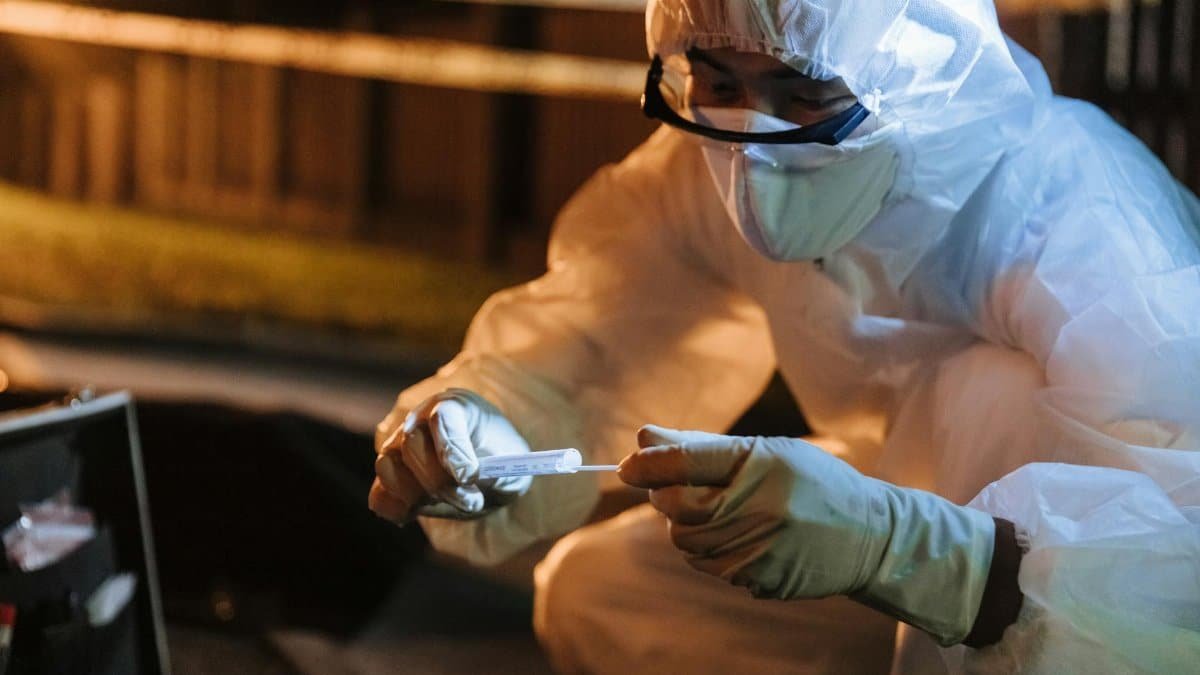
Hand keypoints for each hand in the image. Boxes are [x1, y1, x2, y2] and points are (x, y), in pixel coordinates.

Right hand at [370, 389, 531, 523]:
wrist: (489, 475)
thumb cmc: (501, 463)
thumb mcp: (512, 465)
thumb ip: (493, 471)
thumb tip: (469, 479)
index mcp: (455, 406)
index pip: (442, 416)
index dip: (452, 448)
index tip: (469, 476)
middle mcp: (420, 420)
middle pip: (412, 444)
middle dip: (440, 481)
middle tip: (472, 500)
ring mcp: (398, 446)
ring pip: (387, 465)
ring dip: (416, 495)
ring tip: (447, 504)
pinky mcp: (390, 477)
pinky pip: (379, 495)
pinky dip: (396, 509)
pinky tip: (419, 513)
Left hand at [618, 425, 995, 645]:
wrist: (871, 535)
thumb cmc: (811, 481)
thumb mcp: (766, 451)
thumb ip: (700, 447)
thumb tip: (643, 438)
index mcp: (762, 465)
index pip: (686, 463)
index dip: (649, 464)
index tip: (627, 466)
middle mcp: (761, 508)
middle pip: (676, 509)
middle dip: (668, 498)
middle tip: (683, 489)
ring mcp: (762, 549)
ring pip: (686, 543)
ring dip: (689, 527)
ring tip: (723, 513)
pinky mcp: (762, 580)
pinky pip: (710, 567)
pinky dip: (711, 552)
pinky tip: (743, 538)